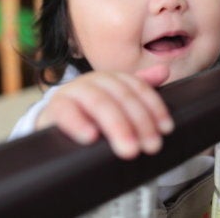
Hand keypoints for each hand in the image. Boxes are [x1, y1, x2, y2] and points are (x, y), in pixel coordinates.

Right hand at [35, 65, 173, 159]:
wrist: (53, 124)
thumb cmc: (90, 117)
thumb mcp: (116, 105)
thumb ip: (139, 90)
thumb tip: (164, 71)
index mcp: (111, 79)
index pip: (137, 87)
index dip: (154, 107)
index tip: (166, 129)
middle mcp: (93, 80)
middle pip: (121, 96)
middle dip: (140, 122)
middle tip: (151, 146)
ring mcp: (72, 91)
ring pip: (98, 102)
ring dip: (117, 125)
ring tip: (129, 149)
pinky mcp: (54, 108)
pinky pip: (66, 112)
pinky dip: (78, 123)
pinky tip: (91, 137)